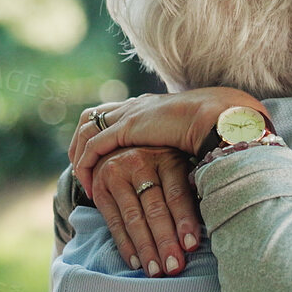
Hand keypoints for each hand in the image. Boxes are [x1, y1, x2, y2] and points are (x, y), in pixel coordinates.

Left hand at [70, 88, 267, 192]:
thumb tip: (178, 162)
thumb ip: (174, 143)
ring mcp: (127, 115)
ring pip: (85, 131)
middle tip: (79, 167)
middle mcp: (131, 107)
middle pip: (89, 117)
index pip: (109, 114)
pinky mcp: (126, 129)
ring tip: (82, 180)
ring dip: (78, 156)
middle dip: (77, 142)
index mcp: (144, 106)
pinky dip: (86, 166)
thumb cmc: (208, 128)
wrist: (213, 118)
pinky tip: (89, 185)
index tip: (96, 158)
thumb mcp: (185, 135)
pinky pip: (93, 148)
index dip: (96, 133)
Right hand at [89, 146, 202, 276]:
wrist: (118, 144)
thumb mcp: (178, 165)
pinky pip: (113, 221)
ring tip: (156, 270)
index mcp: (167, 158)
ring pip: (133, 218)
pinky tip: (136, 262)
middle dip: (165, 241)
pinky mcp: (100, 188)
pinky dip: (125, 244)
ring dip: (146, 248)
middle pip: (154, 209)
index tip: (192, 246)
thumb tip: (209, 225)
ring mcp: (117, 175)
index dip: (184, 220)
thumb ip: (188, 190)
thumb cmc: (160, 163)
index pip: (176, 194)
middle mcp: (140, 164)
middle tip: (174, 267)